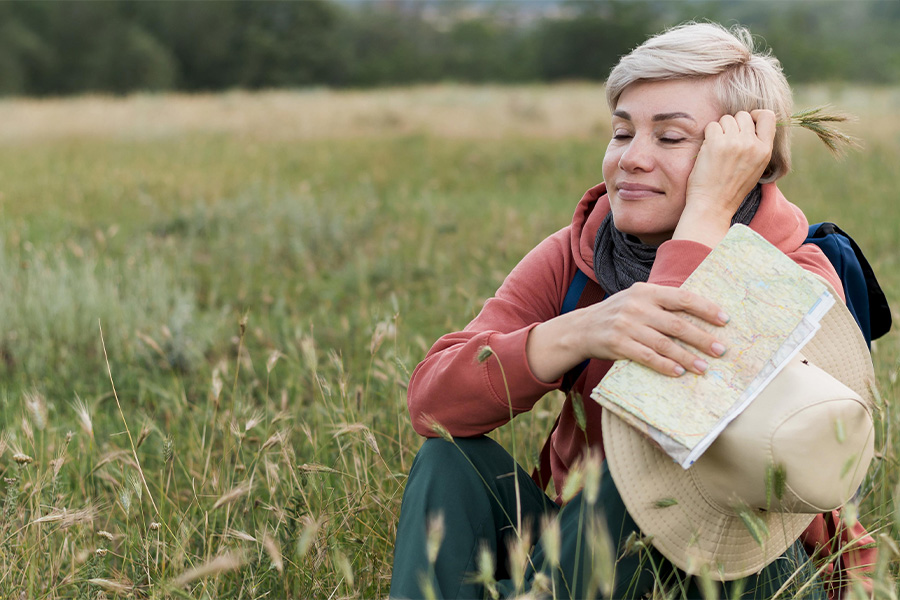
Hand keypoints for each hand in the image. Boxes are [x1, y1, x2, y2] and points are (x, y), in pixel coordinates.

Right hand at [527, 282, 728, 380]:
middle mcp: (636, 306)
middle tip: (721, 350)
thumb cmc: (618, 314)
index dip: (705, 309)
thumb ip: (662, 302)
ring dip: (686, 357)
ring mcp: (626, 326)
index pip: (682, 298)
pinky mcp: (618, 344)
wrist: (581, 328)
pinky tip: (678, 372)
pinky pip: (646, 357)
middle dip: (701, 338)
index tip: (724, 320)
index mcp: (646, 291)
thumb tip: (700, 313)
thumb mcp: (636, 299)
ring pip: (663, 344)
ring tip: (704, 367)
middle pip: (676, 324)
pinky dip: (663, 365)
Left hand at [674, 109, 776, 245]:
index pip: (768, 116)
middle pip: (743, 115)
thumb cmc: (731, 190)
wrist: (712, 206)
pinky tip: (708, 151)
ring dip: (719, 129)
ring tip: (717, 148)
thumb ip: (757, 147)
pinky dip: (708, 135)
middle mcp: (751, 144)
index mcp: (765, 151)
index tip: (746, 124)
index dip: (755, 115)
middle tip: (726, 142)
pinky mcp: (715, 143)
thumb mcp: (755, 169)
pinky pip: (711, 126)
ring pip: (726, 118)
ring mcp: (733, 142)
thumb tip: (751, 124)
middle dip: (733, 124)